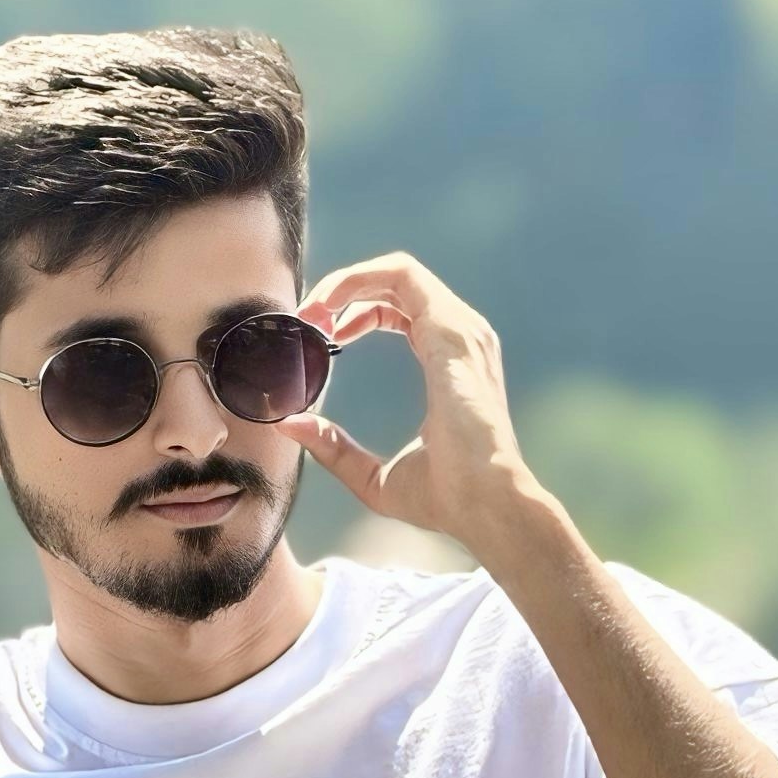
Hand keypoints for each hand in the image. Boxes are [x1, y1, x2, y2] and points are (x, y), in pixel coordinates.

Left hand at [291, 253, 550, 562]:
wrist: (486, 506)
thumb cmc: (447, 497)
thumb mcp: (373, 476)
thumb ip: (334, 448)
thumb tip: (290, 426)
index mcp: (449, 362)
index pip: (403, 311)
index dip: (356, 313)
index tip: (320, 337)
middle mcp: (460, 338)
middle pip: (398, 284)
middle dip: (345, 291)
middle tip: (306, 319)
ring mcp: (460, 330)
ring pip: (399, 272)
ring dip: (348, 281)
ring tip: (312, 311)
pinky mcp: (451, 331)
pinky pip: (402, 277)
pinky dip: (358, 281)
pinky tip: (328, 309)